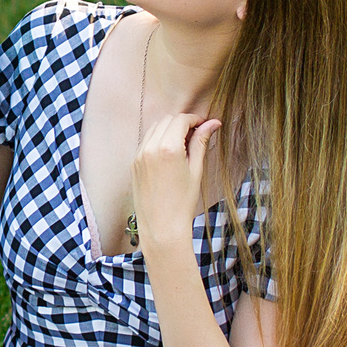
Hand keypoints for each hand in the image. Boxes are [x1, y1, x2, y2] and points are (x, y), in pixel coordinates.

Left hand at [132, 111, 218, 247]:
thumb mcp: (196, 170)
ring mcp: (139, 155)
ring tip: (183, 145)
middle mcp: (150, 148)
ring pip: (154, 128)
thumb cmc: (182, 202)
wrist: (162, 227)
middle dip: (182, 123)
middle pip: (167, 120)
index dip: (195, 120)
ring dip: (169, 130)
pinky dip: (158, 139)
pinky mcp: (134, 163)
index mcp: (168, 148)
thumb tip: (213, 123)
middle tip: (196, 136)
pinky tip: (169, 154)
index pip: (181, 120)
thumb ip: (201, 142)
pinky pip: (146, 141)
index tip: (205, 126)